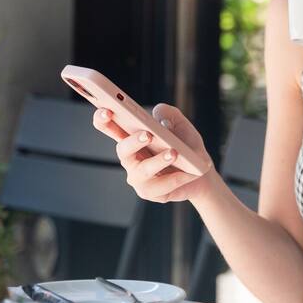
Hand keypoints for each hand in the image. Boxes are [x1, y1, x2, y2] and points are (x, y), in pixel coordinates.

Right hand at [92, 103, 214, 203]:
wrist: (200, 169)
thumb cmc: (185, 144)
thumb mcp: (180, 123)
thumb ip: (168, 113)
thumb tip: (159, 118)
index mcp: (131, 136)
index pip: (109, 126)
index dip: (102, 118)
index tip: (107, 111)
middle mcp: (130, 157)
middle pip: (122, 149)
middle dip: (133, 141)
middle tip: (148, 134)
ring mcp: (137, 176)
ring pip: (143, 170)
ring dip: (158, 161)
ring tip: (174, 153)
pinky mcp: (149, 192)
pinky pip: (159, 187)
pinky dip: (175, 178)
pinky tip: (187, 172)